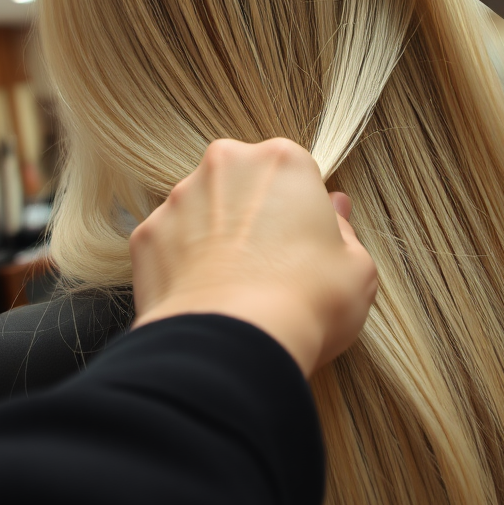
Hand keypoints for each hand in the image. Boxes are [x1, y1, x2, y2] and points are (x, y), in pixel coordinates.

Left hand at [129, 138, 377, 378]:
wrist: (234, 343)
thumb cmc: (308, 301)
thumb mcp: (357, 269)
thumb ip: (346, 231)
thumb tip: (336, 211)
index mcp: (281, 161)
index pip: (294, 172)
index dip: (301, 208)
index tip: (305, 241)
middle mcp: (225, 166)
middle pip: (243, 182)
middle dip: (254, 212)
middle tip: (271, 264)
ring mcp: (179, 199)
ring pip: (202, 210)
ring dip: (215, 235)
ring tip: (235, 286)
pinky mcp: (146, 236)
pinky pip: (169, 243)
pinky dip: (183, 264)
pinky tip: (205, 296)